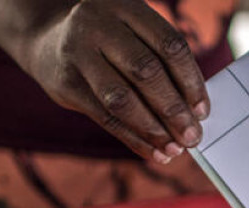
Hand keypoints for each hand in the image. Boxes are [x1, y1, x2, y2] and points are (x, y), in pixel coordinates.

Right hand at [21, 0, 208, 162]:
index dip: (190, 80)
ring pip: (122, 98)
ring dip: (153, 129)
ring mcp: (78, 54)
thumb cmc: (106, 39)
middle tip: (193, 136)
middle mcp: (99, 26)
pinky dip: (133, 139)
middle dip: (174, 109)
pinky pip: (105, 117)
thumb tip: (194, 109)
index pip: (168, 44)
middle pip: (146, 71)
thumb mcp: (131, 30)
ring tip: (175, 149)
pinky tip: (153, 152)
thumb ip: (159, 58)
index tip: (203, 110)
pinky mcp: (65, 84)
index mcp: (126, 7)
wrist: (45, 38)